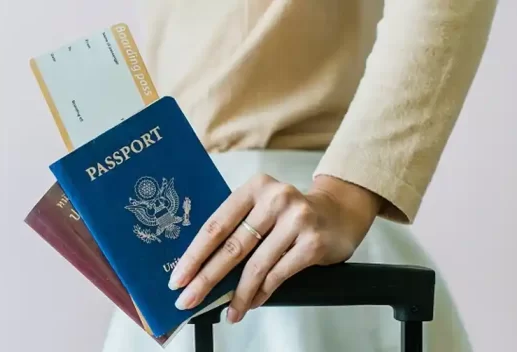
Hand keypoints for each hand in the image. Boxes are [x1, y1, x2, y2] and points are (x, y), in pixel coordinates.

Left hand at [167, 173, 383, 322]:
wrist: (339, 213)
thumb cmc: (288, 215)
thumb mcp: (261, 209)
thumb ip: (236, 229)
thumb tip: (200, 270)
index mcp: (254, 188)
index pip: (216, 225)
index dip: (194, 255)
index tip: (178, 278)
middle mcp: (275, 199)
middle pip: (232, 247)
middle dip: (207, 279)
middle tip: (188, 300)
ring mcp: (297, 220)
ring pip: (256, 266)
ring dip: (239, 295)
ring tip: (228, 312)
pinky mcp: (313, 242)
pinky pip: (279, 274)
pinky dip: (262, 293)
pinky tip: (252, 303)